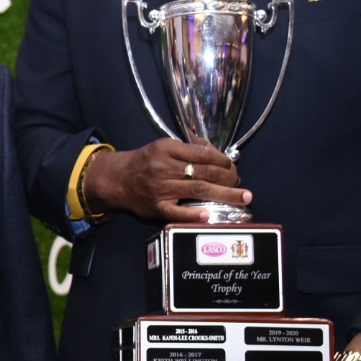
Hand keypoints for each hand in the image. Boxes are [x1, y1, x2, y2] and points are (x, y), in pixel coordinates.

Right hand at [83, 139, 248, 222]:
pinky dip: (193, 213)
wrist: (118, 179)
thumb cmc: (145, 162)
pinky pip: (177, 211)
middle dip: (229, 178)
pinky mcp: (156, 206)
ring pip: (198, 189)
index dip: (223, 160)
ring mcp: (161, 188)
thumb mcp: (163, 146)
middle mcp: (164, 167)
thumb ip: (188, 147)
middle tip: (241, 183)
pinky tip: (208, 214)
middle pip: (205, 172)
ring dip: (224, 194)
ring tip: (242, 197)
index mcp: (167, 149)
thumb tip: (214, 150)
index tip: (232, 166)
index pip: (202, 153)